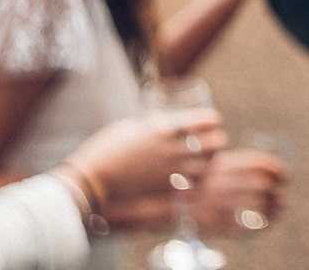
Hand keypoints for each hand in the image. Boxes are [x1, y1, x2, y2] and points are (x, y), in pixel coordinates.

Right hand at [63, 109, 225, 203]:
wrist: (91, 181)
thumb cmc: (105, 149)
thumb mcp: (130, 126)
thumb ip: (151, 125)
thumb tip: (162, 122)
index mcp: (163, 128)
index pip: (206, 120)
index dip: (214, 120)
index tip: (213, 121)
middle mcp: (172, 148)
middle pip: (215, 143)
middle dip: (217, 140)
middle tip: (212, 140)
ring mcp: (170, 170)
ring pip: (208, 165)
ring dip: (210, 160)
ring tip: (205, 158)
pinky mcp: (165, 188)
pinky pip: (194, 183)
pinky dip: (198, 178)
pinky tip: (193, 176)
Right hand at [186, 148, 288, 234]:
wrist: (171, 200)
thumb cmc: (204, 180)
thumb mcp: (220, 164)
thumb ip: (246, 167)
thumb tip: (280, 175)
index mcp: (224, 163)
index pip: (260, 164)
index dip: (278, 170)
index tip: (285, 177)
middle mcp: (222, 182)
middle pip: (261, 185)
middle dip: (276, 193)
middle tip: (281, 198)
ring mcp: (218, 203)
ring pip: (256, 207)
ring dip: (273, 210)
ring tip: (279, 209)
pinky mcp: (215, 223)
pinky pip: (244, 227)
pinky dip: (261, 226)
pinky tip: (267, 222)